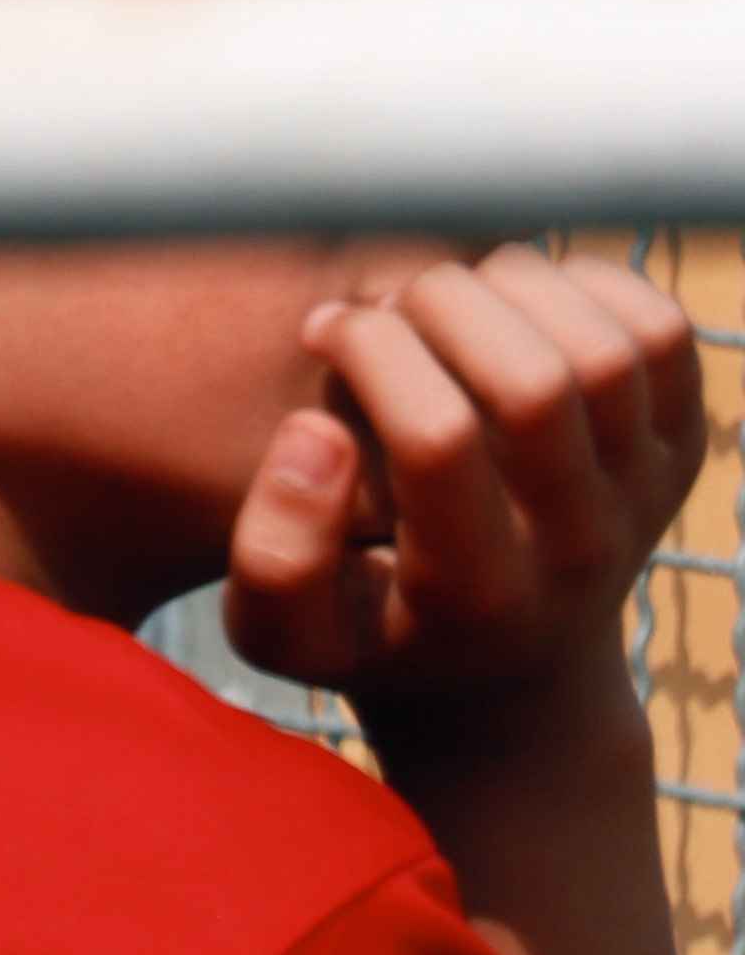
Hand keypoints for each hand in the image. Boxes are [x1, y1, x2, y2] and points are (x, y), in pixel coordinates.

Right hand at [222, 248, 707, 731]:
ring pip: (608, 349)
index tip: (321, 328)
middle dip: (439, 301)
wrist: (515, 668)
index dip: (367, 350)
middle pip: (538, 383)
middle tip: (388, 302)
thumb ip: (273, 552)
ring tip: (450, 297)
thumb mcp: (285, 631)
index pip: (438, 438)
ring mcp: (645, 496)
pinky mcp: (681, 450)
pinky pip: (664, 335)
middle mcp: (578, 546)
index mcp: (474, 592)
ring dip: (513, 286)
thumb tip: (318, 433)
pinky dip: (589, 285)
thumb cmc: (376, 631)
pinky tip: (516, 300)